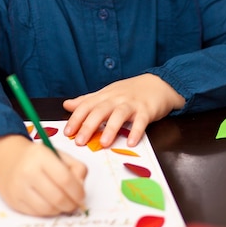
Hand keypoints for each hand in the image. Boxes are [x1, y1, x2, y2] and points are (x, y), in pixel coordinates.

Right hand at [0, 134, 86, 215]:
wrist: (7, 160)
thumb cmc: (37, 157)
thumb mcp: (57, 154)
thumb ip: (75, 166)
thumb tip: (81, 187)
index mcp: (41, 156)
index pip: (64, 178)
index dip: (77, 191)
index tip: (82, 196)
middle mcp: (28, 172)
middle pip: (57, 197)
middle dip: (71, 204)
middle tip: (75, 204)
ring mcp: (19, 188)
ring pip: (48, 209)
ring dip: (61, 210)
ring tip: (64, 204)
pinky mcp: (14, 202)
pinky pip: (37, 214)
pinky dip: (49, 212)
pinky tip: (51, 205)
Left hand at [63, 74, 184, 148]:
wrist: (158, 83)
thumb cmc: (130, 91)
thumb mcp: (107, 93)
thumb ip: (88, 100)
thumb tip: (67, 105)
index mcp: (105, 96)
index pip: (87, 105)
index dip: (76, 118)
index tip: (67, 132)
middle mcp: (116, 98)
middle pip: (100, 110)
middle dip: (89, 125)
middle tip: (79, 141)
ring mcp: (132, 104)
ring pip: (119, 114)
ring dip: (111, 128)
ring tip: (104, 143)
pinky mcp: (147, 110)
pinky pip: (141, 121)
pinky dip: (136, 131)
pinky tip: (131, 142)